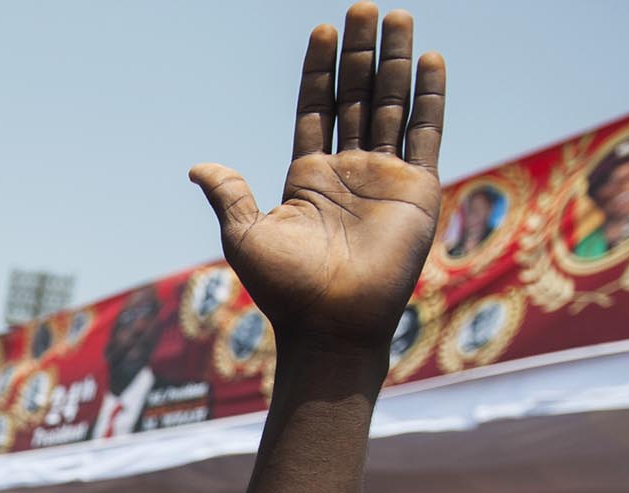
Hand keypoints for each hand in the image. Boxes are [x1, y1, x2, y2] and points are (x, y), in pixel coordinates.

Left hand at [189, 4, 443, 350]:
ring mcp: (385, 177)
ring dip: (395, 61)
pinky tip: (431, 60)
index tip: (321, 30)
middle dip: (359, 52)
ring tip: (397, 16)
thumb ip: (229, 193)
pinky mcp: (418, 189)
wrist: (330, 324)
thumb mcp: (245, 236)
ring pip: (393, 104)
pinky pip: (427, 133)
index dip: (318, 71)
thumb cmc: (285, 290)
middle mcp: (349, 171)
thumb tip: (198, 166)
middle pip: (357, 96)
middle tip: (363, 7)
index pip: (315, 109)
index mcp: (308, 177)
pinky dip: (430, 96)